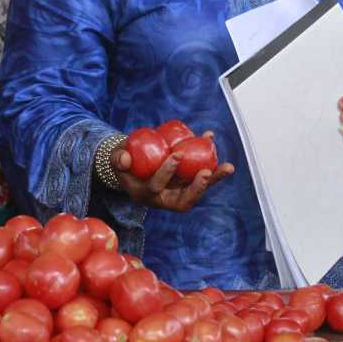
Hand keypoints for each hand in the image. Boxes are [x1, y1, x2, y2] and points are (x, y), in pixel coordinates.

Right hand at [113, 132, 234, 211]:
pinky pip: (200, 178)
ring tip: (227, 167)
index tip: (176, 155)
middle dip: (198, 188)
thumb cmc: (124, 160)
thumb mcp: (115, 158)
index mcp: (144, 195)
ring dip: (214, 181)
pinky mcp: (186, 186)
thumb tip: (124, 159)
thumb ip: (117, 158)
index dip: (167, 173)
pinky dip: (212, 167)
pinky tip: (213, 143)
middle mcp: (163, 199)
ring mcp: (176, 193)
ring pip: (197, 192)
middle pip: (184, 200)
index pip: (157, 187)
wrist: (132, 164)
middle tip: (207, 171)